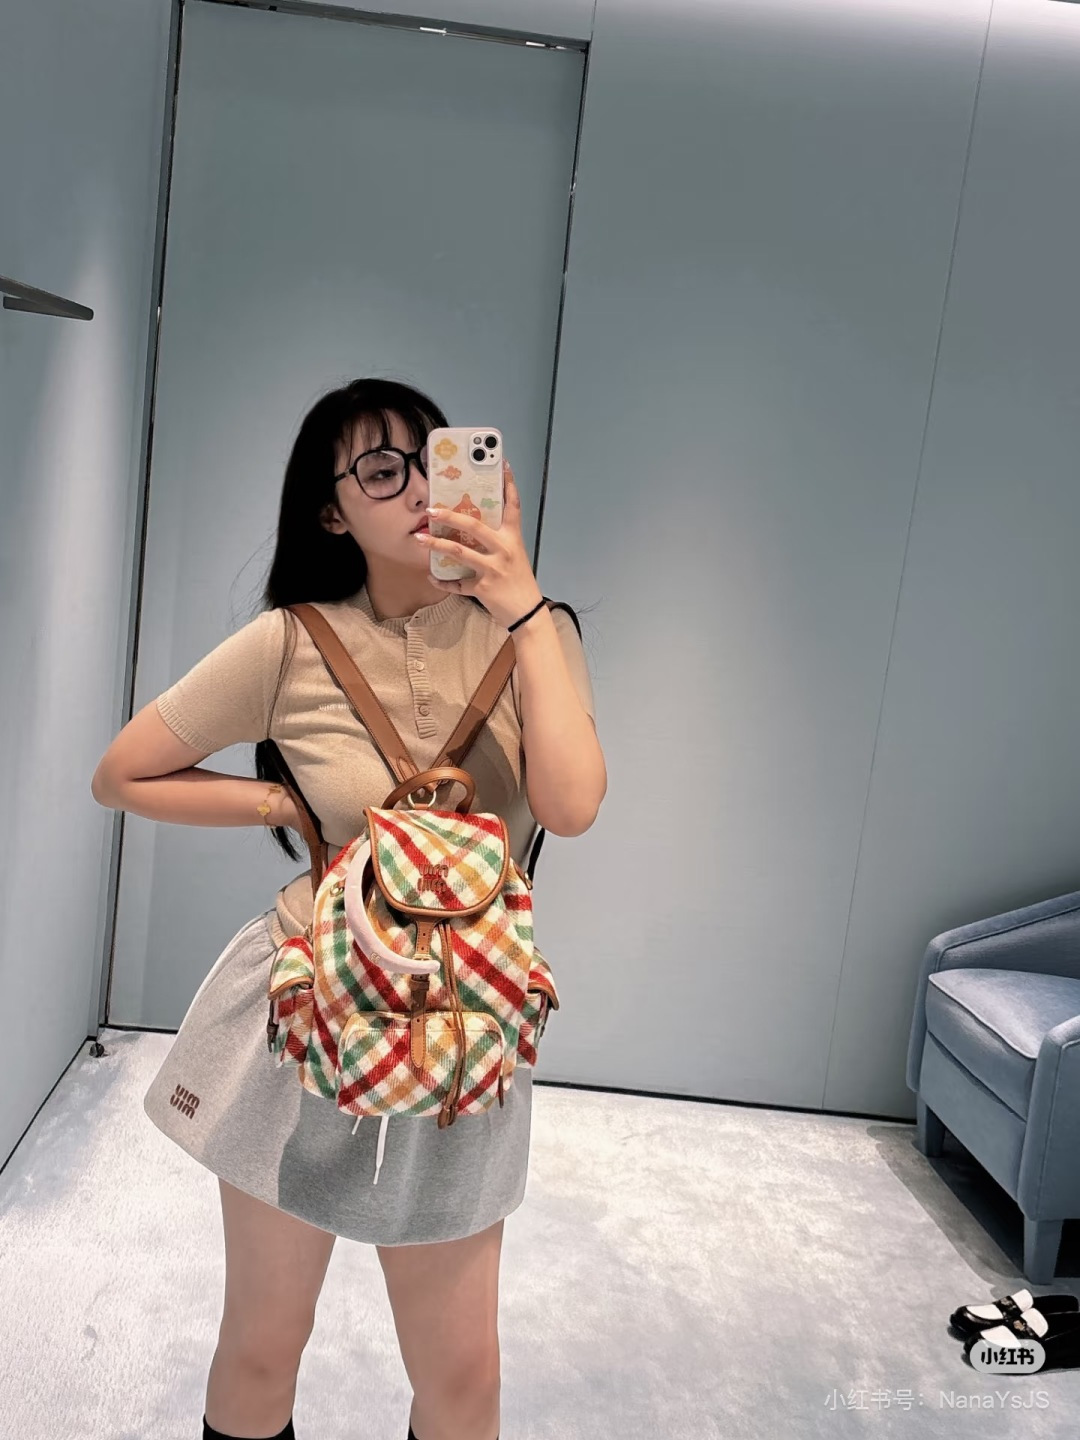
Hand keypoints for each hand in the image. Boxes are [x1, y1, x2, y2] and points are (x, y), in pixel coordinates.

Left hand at [417, 460, 543, 630]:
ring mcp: (492, 569)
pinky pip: (457, 583)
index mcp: (513, 539)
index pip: (513, 507)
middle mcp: (504, 550)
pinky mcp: (482, 588)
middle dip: (450, 516)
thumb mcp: (515, 557)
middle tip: (431, 510)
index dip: (508, 485)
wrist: (528, 614)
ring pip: (458, 552)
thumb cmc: (520, 583)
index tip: (503, 464)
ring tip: (419, 539)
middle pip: (474, 526)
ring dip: (435, 545)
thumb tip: (472, 528)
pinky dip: (443, 581)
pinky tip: (432, 576)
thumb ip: (498, 542)